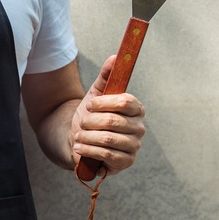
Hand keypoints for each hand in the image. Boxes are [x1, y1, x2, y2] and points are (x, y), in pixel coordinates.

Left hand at [71, 56, 145, 176]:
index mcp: (136, 109)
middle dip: (90, 121)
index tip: (89, 104)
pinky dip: (88, 150)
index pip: (126, 102)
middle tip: (82, 122)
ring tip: (79, 135)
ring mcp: (133, 146)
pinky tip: (79, 146)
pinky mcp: (125, 162)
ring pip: (107, 139)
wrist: (79, 140)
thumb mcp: (95, 94)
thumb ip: (106, 77)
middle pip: (113, 121)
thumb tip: (115, 57)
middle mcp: (139, 128)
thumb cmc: (90, 116)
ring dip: (86, 136)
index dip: (104, 103)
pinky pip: (106, 155)